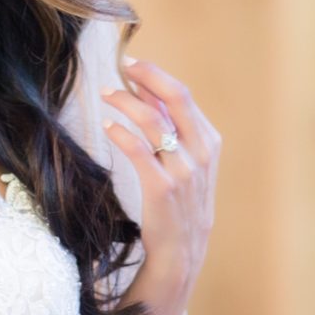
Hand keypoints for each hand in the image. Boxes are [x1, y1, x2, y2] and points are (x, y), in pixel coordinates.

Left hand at [100, 58, 221, 292]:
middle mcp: (201, 152)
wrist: (181, 251)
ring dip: (125, 102)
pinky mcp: (162, 188)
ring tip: (105, 94)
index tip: (131, 63)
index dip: (156, 76)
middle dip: (147, 76)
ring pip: (153, 120)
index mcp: (209, 142)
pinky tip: (107, 126)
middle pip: (176, 98)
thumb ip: (168, 128)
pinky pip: (139, 150)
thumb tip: (145, 90)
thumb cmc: (178, 203)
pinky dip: (121, 133)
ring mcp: (184, 171)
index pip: (183, 96)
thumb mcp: (183, 162)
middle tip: (121, 65)